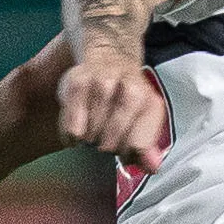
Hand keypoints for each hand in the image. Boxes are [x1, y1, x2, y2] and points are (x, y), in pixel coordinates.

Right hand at [59, 54, 168, 169]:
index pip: (137, 146)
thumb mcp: (143, 119)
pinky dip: (72, 135)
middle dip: (107, 146)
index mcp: (150, 103)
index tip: (124, 151)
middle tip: (105, 137)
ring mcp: (103, 84)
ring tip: (93, 129)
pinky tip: (78, 130)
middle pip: (111, 143)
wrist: (109, 55)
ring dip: (89, 138)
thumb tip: (152, 168)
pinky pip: (71, 125)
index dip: (128, 155)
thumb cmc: (127, 96)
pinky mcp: (78, 81)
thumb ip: (147, 147)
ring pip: (90, 134)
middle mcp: (130, 91)